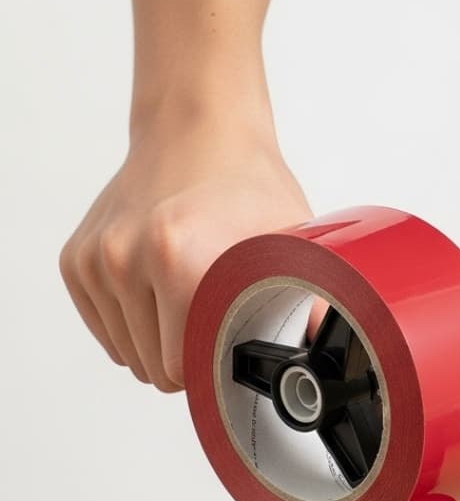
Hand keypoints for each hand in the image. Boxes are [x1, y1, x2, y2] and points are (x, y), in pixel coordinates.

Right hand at [60, 111, 310, 389]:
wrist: (198, 132)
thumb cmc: (248, 188)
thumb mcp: (293, 243)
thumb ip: (315, 302)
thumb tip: (343, 348)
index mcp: (176, 258)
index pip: (183, 368)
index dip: (214, 365)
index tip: (233, 342)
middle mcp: (124, 257)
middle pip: (155, 368)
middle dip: (187, 357)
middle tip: (216, 317)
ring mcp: (94, 259)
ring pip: (128, 355)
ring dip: (160, 342)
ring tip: (189, 299)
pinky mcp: (75, 261)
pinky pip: (107, 332)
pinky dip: (134, 326)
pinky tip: (161, 293)